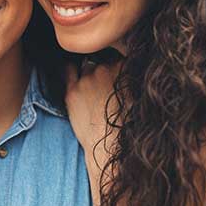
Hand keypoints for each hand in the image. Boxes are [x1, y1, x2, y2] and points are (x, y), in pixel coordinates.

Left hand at [65, 61, 120, 205]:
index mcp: (125, 70)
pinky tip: (73, 73)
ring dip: (90, 73)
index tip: (117, 75)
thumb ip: (132, 80)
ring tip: (93, 87)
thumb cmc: (127, 127)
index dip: (118, 66)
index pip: (120, 58)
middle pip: (103, 61)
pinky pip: (68, 70)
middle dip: (105, 70)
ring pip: (87, 66)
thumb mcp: (138, 98)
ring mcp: (86, 79)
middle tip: (106, 86)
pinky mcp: (71, 90)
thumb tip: (129, 69)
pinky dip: (71, 70)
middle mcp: (105, 70)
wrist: (109, 148)